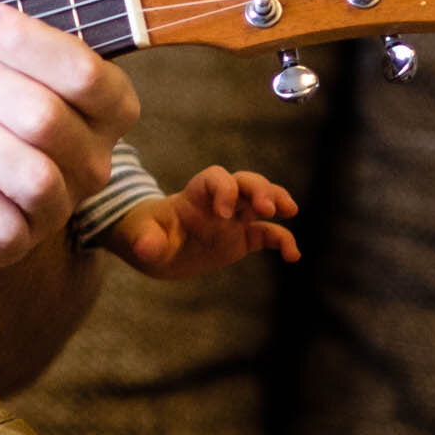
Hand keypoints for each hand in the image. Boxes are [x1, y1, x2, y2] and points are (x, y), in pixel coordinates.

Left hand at [105, 167, 300, 279]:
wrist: (158, 248)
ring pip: (263, 200)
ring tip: (290, 211)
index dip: (223, 189)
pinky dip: (283, 241)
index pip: (215, 178)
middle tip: (269, 208)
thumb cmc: (147, 233)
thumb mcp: (141, 236)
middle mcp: (219, 201)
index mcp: (195, 194)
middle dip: (259, 190)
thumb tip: (145, 249)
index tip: (222, 214)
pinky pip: (268, 234)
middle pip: (245, 182)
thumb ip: (145, 240)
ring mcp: (235, 218)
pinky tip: (293, 256)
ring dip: (278, 201)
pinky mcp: (244, 238)